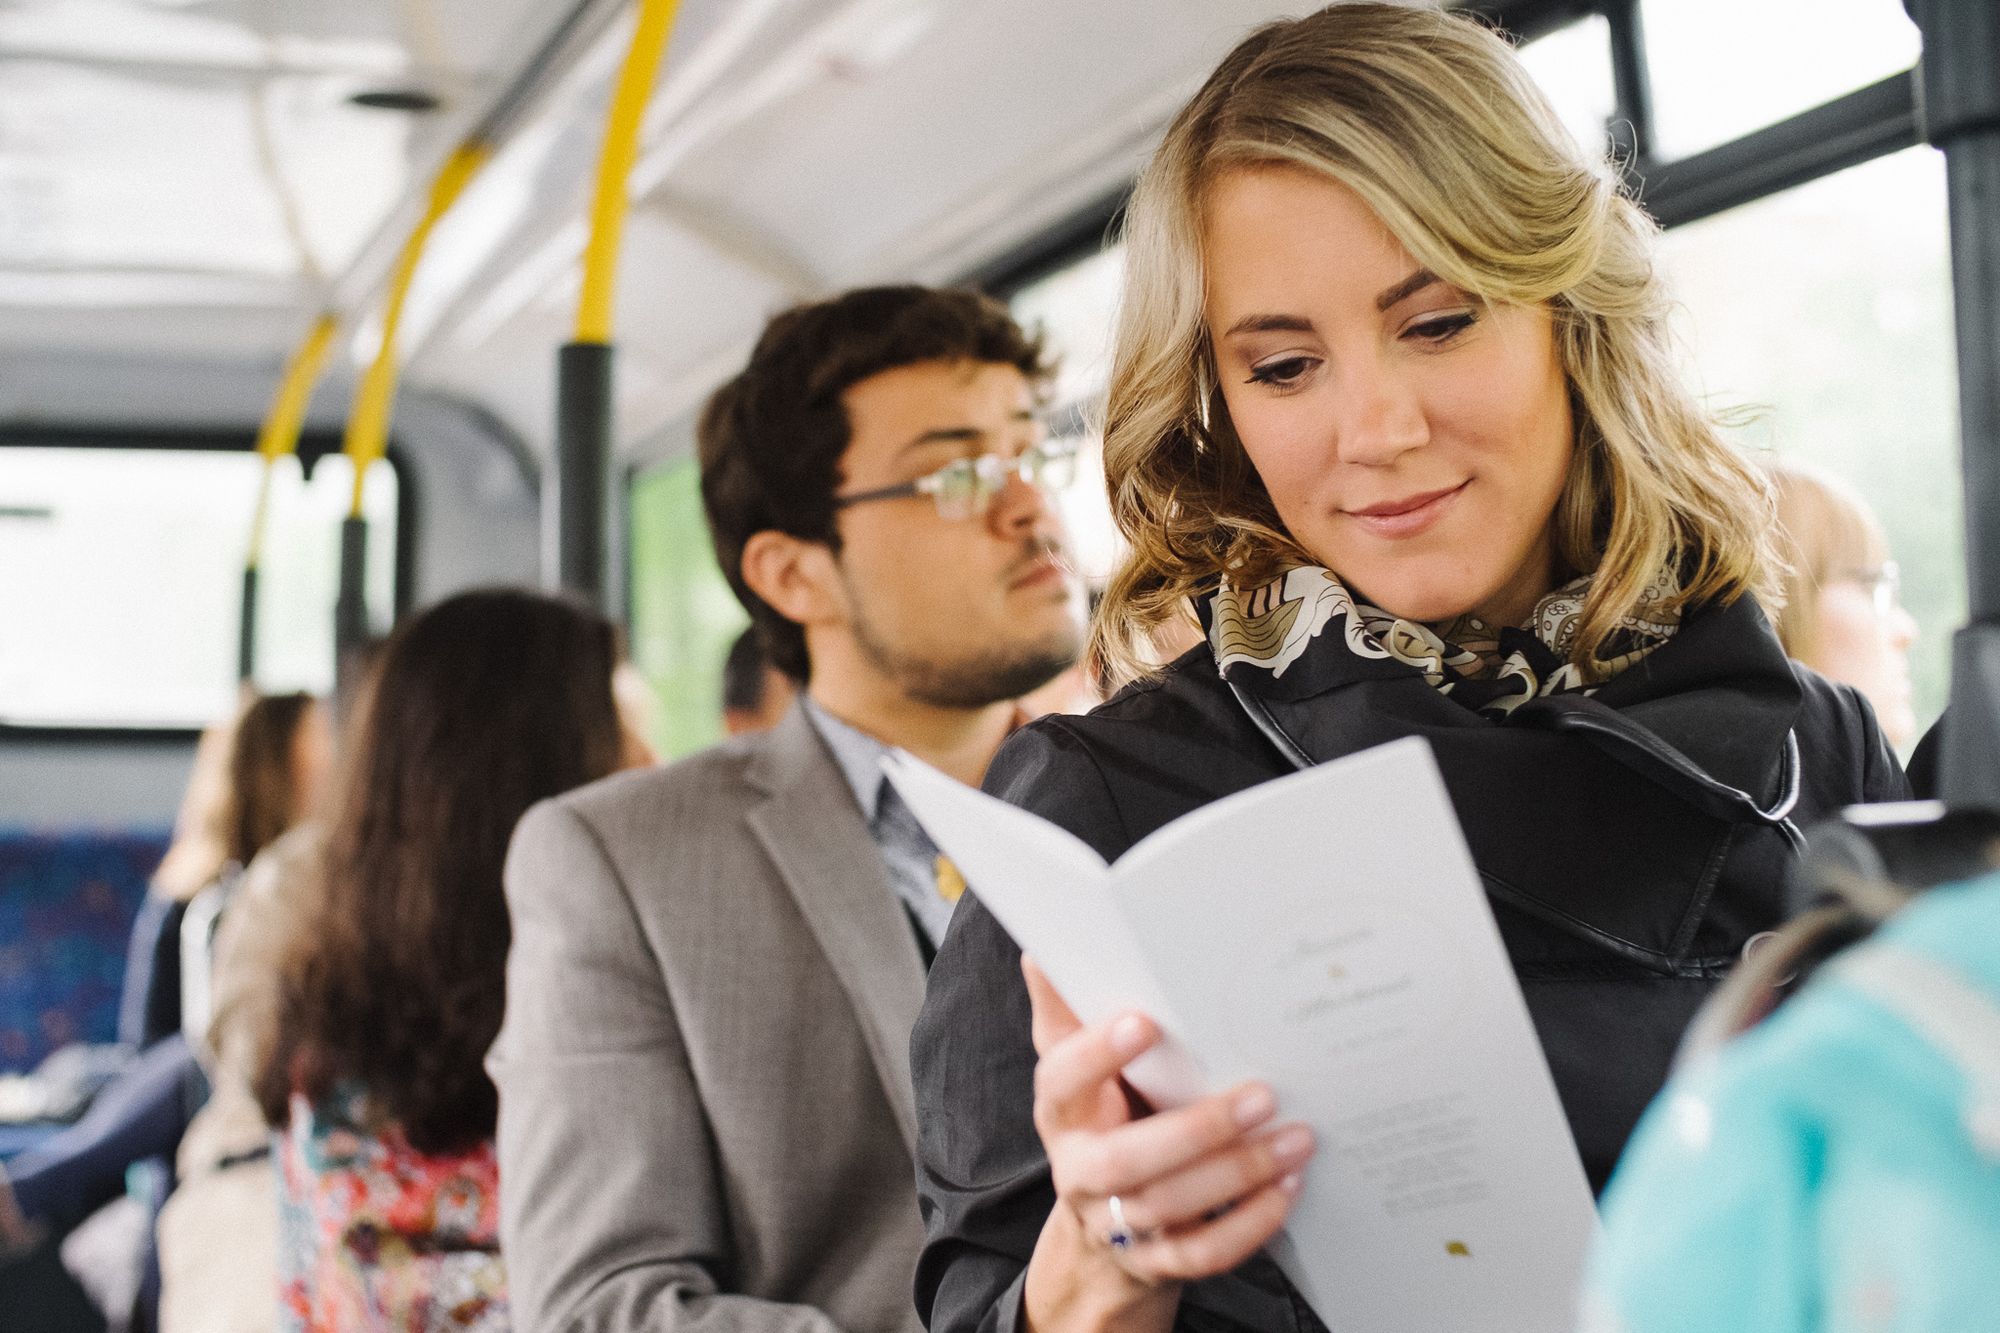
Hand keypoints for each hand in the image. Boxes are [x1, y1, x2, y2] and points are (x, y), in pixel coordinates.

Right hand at [1019, 956, 1313, 1330]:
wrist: (1099, 1227)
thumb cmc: (1102, 1120)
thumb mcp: (1078, 1068)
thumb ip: (1067, 1011)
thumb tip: (1041, 950)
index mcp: (1061, 1112)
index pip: (1064, 1081)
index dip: (1097, 1055)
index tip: (1144, 1021)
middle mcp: (1079, 1171)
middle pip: (1125, 1161)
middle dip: (1197, 1130)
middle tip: (1262, 1094)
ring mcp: (1115, 1222)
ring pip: (1170, 1207)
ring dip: (1239, 1172)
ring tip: (1297, 1138)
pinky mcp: (1155, 1261)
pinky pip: (1201, 1254)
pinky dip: (1248, 1223)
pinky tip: (1287, 1187)